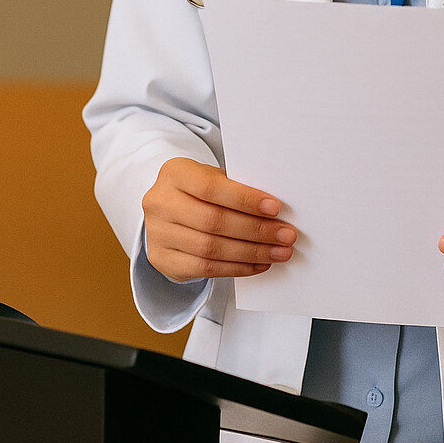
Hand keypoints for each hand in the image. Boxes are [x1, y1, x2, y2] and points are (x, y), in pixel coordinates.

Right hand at [142, 157, 296, 282]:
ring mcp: (157, 234)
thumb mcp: (212, 178)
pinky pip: (204, 269)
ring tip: (278, 252)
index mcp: (174, 173)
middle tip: (286, 235)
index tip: (275, 208)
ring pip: (211, 249)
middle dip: (256, 230)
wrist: (167, 209)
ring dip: (251, 253)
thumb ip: (236, 189)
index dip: (245, 199)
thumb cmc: (199, 191)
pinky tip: (259, 264)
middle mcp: (160, 203)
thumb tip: (275, 210)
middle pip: (213, 221)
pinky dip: (237, 268)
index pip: (211, 188)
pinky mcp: (161, 260)